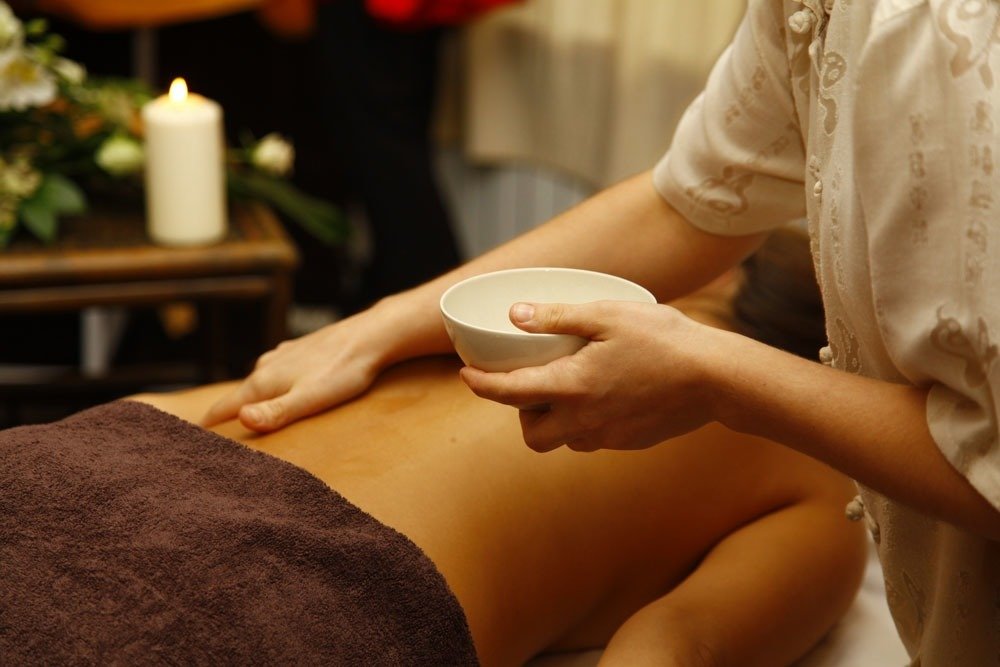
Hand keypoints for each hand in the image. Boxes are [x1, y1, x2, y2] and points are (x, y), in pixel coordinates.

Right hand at [201, 309, 389, 431]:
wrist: (371, 335)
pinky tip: (278, 393)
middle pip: (237, 396)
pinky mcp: (299, 353)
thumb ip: (276, 412)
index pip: (222, 409)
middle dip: (226, 418)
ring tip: (244, 422)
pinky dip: (270, 388)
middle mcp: (266, 366)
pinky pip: (275, 374)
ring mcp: (282, 357)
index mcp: (263, 381)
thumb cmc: (344, 371)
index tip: (187, 448)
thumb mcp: (310, 398)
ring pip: (257, 384)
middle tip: (214, 443)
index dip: (205, 429)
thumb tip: (240, 420)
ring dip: (249, 402)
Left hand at [459, 301, 727, 451]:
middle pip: (531, 436)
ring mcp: (609, 437)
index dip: (482, 386)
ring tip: (570, 387)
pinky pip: (592, 440)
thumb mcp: (608, 314)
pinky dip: (585, 423)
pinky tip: (604, 394)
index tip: (466, 376)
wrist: (718, 379)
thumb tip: (514, 315)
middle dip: (521, 415)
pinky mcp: (630, 442)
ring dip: (554, 421)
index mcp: (573, 387)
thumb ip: (558, 317)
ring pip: (563, 441)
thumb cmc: (666, 340)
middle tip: (532, 383)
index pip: (510, 394)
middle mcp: (585, 421)